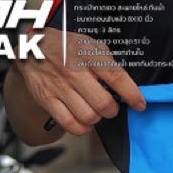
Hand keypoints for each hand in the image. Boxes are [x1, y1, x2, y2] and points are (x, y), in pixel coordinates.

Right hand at [15, 28, 145, 135]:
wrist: (32, 47)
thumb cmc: (65, 47)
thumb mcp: (89, 44)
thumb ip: (107, 62)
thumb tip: (124, 84)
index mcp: (88, 55)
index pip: (116, 77)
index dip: (132, 94)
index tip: (140, 104)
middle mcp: (74, 72)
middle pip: (103, 104)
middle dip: (112, 110)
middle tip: (110, 108)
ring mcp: (59, 87)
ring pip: (88, 117)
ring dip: (96, 119)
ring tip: (94, 112)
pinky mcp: (47, 99)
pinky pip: (69, 124)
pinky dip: (81, 128)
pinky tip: (82, 120)